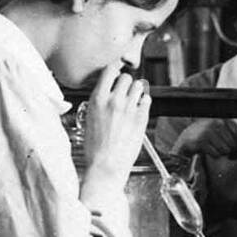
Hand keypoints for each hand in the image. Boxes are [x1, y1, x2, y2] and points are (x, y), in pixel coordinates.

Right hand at [82, 63, 150, 180]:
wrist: (106, 165)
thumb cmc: (95, 148)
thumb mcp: (89, 119)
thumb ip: (99, 103)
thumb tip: (108, 93)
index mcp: (97, 100)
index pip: (109, 70)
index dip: (114, 71)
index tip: (115, 74)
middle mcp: (114, 100)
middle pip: (126, 77)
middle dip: (126, 83)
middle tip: (123, 92)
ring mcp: (129, 108)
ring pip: (139, 85)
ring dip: (136, 91)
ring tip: (132, 100)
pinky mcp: (141, 117)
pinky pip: (147, 99)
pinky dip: (144, 102)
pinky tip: (138, 110)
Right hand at [173, 119, 236, 159]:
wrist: (189, 137)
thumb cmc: (211, 136)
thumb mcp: (225, 135)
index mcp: (225, 119)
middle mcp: (217, 123)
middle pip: (234, 145)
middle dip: (232, 151)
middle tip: (226, 151)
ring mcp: (208, 131)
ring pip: (225, 150)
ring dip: (222, 153)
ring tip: (214, 147)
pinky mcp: (201, 141)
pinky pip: (216, 154)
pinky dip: (214, 155)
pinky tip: (208, 149)